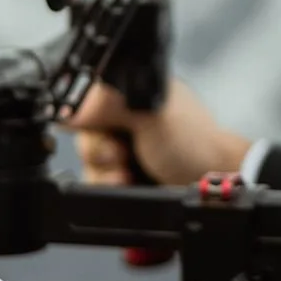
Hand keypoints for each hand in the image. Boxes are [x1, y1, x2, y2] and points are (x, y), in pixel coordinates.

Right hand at [66, 79, 250, 185]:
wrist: (211, 182)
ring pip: (88, 162)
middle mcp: (122, 118)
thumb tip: (69, 109)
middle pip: (83, 135)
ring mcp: (122, 148)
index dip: (87, 120)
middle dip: (99, 151)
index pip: (85, 101)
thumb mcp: (150, 115)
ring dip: (104, 173)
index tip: (106, 132)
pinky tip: (127, 183)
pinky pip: (95, 182)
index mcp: (128, 93)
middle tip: (122, 155)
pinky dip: (107, 186)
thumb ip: (109, 107)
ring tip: (128, 173)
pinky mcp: (121, 174)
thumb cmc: (194, 141)